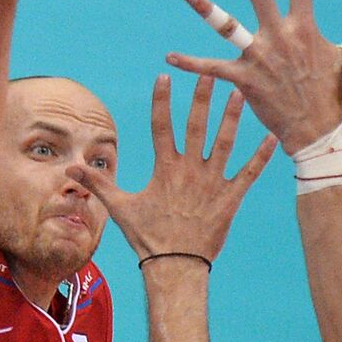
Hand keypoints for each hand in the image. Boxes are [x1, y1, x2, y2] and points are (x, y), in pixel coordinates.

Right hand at [66, 76, 276, 261]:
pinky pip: (248, 173)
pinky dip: (261, 156)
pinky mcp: (230, 198)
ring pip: (224, 143)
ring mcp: (211, 183)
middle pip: (196, 126)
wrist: (175, 266)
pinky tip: (272, 137)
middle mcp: (189, 170)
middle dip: (202, 98)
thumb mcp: (120, 207)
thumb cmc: (147, 237)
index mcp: (164, 169)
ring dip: (232, 118)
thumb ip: (98, 183)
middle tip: (210, 74)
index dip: (162, 101)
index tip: (165, 78)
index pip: (161, 126)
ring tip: (239, 94)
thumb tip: (70, 169)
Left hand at [167, 0, 341, 153]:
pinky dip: (190, 64)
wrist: (320, 134)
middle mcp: (279, 36)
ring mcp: (259, 57)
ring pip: (228, 26)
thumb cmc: (340, 95)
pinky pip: (212, 69)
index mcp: (304, 28)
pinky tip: (168, 57)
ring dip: (206, 8)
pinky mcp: (244, 80)